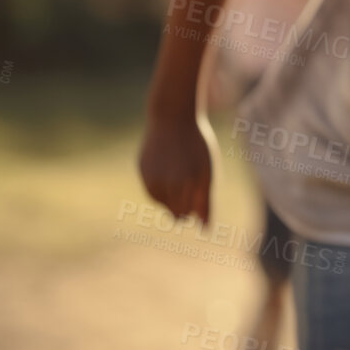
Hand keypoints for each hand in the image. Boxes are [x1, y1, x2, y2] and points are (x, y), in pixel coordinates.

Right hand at [138, 108, 218, 223]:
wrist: (172, 119)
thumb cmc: (196, 147)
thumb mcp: (207, 172)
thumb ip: (206, 202)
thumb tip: (205, 230)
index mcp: (190, 182)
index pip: (186, 214)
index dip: (192, 210)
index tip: (196, 199)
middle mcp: (169, 181)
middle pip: (173, 212)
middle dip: (182, 206)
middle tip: (189, 184)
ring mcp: (151, 176)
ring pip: (161, 203)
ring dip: (170, 197)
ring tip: (179, 175)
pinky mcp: (141, 171)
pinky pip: (152, 191)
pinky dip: (160, 188)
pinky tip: (167, 173)